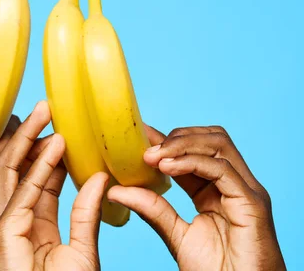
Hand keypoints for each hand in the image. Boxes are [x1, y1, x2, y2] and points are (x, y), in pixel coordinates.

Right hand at [0, 101, 107, 270]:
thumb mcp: (83, 247)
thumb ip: (86, 212)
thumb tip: (101, 178)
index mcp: (34, 223)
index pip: (40, 178)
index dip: (52, 151)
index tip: (66, 127)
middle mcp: (15, 219)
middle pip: (19, 168)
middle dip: (31, 136)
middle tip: (48, 107)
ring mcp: (5, 224)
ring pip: (12, 171)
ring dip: (27, 139)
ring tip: (45, 112)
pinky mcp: (4, 232)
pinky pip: (22, 191)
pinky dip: (39, 166)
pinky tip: (55, 145)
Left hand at [108, 125, 285, 270]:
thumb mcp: (175, 234)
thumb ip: (152, 209)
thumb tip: (116, 190)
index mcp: (217, 189)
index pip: (194, 151)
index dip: (166, 140)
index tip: (137, 134)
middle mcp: (234, 184)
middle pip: (210, 139)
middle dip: (175, 137)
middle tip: (144, 148)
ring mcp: (245, 190)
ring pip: (218, 144)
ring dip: (181, 144)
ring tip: (153, 156)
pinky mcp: (252, 203)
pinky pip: (222, 169)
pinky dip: (192, 162)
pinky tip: (167, 168)